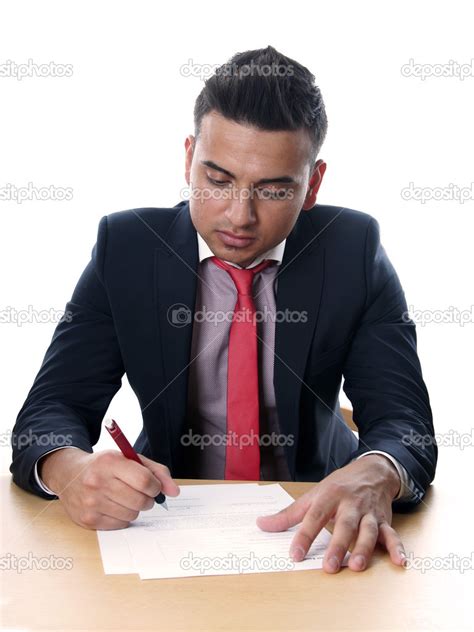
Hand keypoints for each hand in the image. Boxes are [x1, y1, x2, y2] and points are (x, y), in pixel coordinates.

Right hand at [38, 448, 179, 529]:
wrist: (68, 474)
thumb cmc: (104, 465)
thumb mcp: (129, 459)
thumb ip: (156, 471)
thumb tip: (174, 491)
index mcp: (110, 462)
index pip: (144, 480)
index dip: (155, 486)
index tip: (154, 486)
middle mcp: (98, 482)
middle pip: (140, 501)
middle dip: (147, 499)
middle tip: (141, 494)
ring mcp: (91, 503)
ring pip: (131, 515)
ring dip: (134, 509)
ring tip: (124, 498)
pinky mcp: (87, 520)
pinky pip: (119, 525)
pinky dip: (122, 518)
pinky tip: (114, 506)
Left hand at [256, 454, 405, 572]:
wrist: (372, 470)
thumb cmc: (339, 486)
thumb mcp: (313, 495)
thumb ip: (288, 514)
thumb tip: (261, 524)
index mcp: (329, 496)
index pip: (314, 517)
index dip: (304, 536)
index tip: (295, 555)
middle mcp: (350, 504)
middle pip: (344, 525)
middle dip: (338, 546)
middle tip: (329, 567)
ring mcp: (368, 513)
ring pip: (368, 530)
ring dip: (364, 548)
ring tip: (357, 566)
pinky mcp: (384, 521)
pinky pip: (392, 535)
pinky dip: (397, 548)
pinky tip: (400, 562)